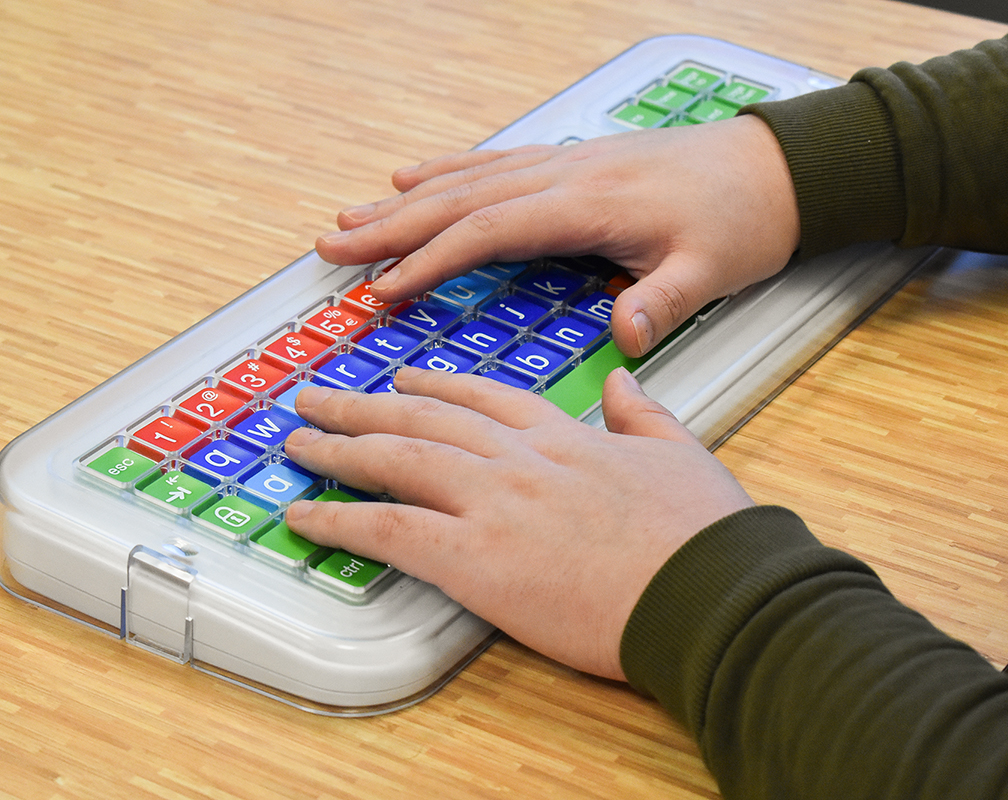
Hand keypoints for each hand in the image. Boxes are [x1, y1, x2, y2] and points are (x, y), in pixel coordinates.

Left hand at [282, 367, 753, 679]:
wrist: (709, 591)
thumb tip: (623, 383)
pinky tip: (306, 516)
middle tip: (321, 399)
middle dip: (365, 408)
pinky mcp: (476, 558)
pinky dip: (340, 521)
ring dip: (339, 450)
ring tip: (298, 441)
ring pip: (396, 461)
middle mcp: (519, 459)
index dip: (436, 386)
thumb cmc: (702, 535)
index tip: (405, 380)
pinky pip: (390, 531)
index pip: (485, 397)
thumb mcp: (682, 453)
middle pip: (423, 420)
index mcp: (565, 436)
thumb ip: (643, 415)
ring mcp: (493, 503)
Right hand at [315, 115, 799, 356]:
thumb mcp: (712, 269)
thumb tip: (625, 334)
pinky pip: (494, 163)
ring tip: (350, 218)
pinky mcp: (570, 164)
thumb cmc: (741, 220)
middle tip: (332, 248)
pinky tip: (415, 177)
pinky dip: (447, 171)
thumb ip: (664, 300)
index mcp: (589, 205)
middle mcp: (565, 177)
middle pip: (460, 200)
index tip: (383, 291)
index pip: (489, 233)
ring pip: (467, 180)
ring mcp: (564, 165)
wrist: (772, 169)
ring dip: (406, 201)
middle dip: (392, 228)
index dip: (430, 261)